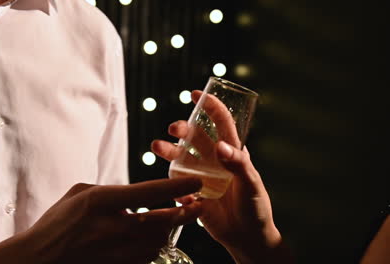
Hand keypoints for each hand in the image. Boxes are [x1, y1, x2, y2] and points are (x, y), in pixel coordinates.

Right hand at [0, 178, 201, 263]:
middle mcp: (112, 228)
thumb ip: (111, 191)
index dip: (176, 187)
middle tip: (199, 205)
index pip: (148, 192)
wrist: (39, 260)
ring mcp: (115, 252)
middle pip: (162, 222)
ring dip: (170, 231)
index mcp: (101, 202)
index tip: (195, 182)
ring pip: (158, 242)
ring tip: (177, 220)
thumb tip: (135, 194)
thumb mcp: (80, 193)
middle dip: (186, 213)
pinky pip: (146, 257)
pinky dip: (155, 246)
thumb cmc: (57, 223)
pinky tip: (154, 238)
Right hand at [152, 90, 290, 262]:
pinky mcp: (192, 193)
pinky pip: (177, 184)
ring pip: (181, 157)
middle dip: (183, 129)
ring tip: (156, 146)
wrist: (246, 237)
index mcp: (232, 152)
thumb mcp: (251, 184)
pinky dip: (175, 185)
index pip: (221, 123)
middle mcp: (214, 160)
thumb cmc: (256, 207)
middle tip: (174, 129)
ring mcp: (202, 176)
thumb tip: (221, 147)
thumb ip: (237, 165)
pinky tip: (182, 194)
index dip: (210, 106)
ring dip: (169, 150)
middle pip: (195, 137)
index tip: (195, 94)